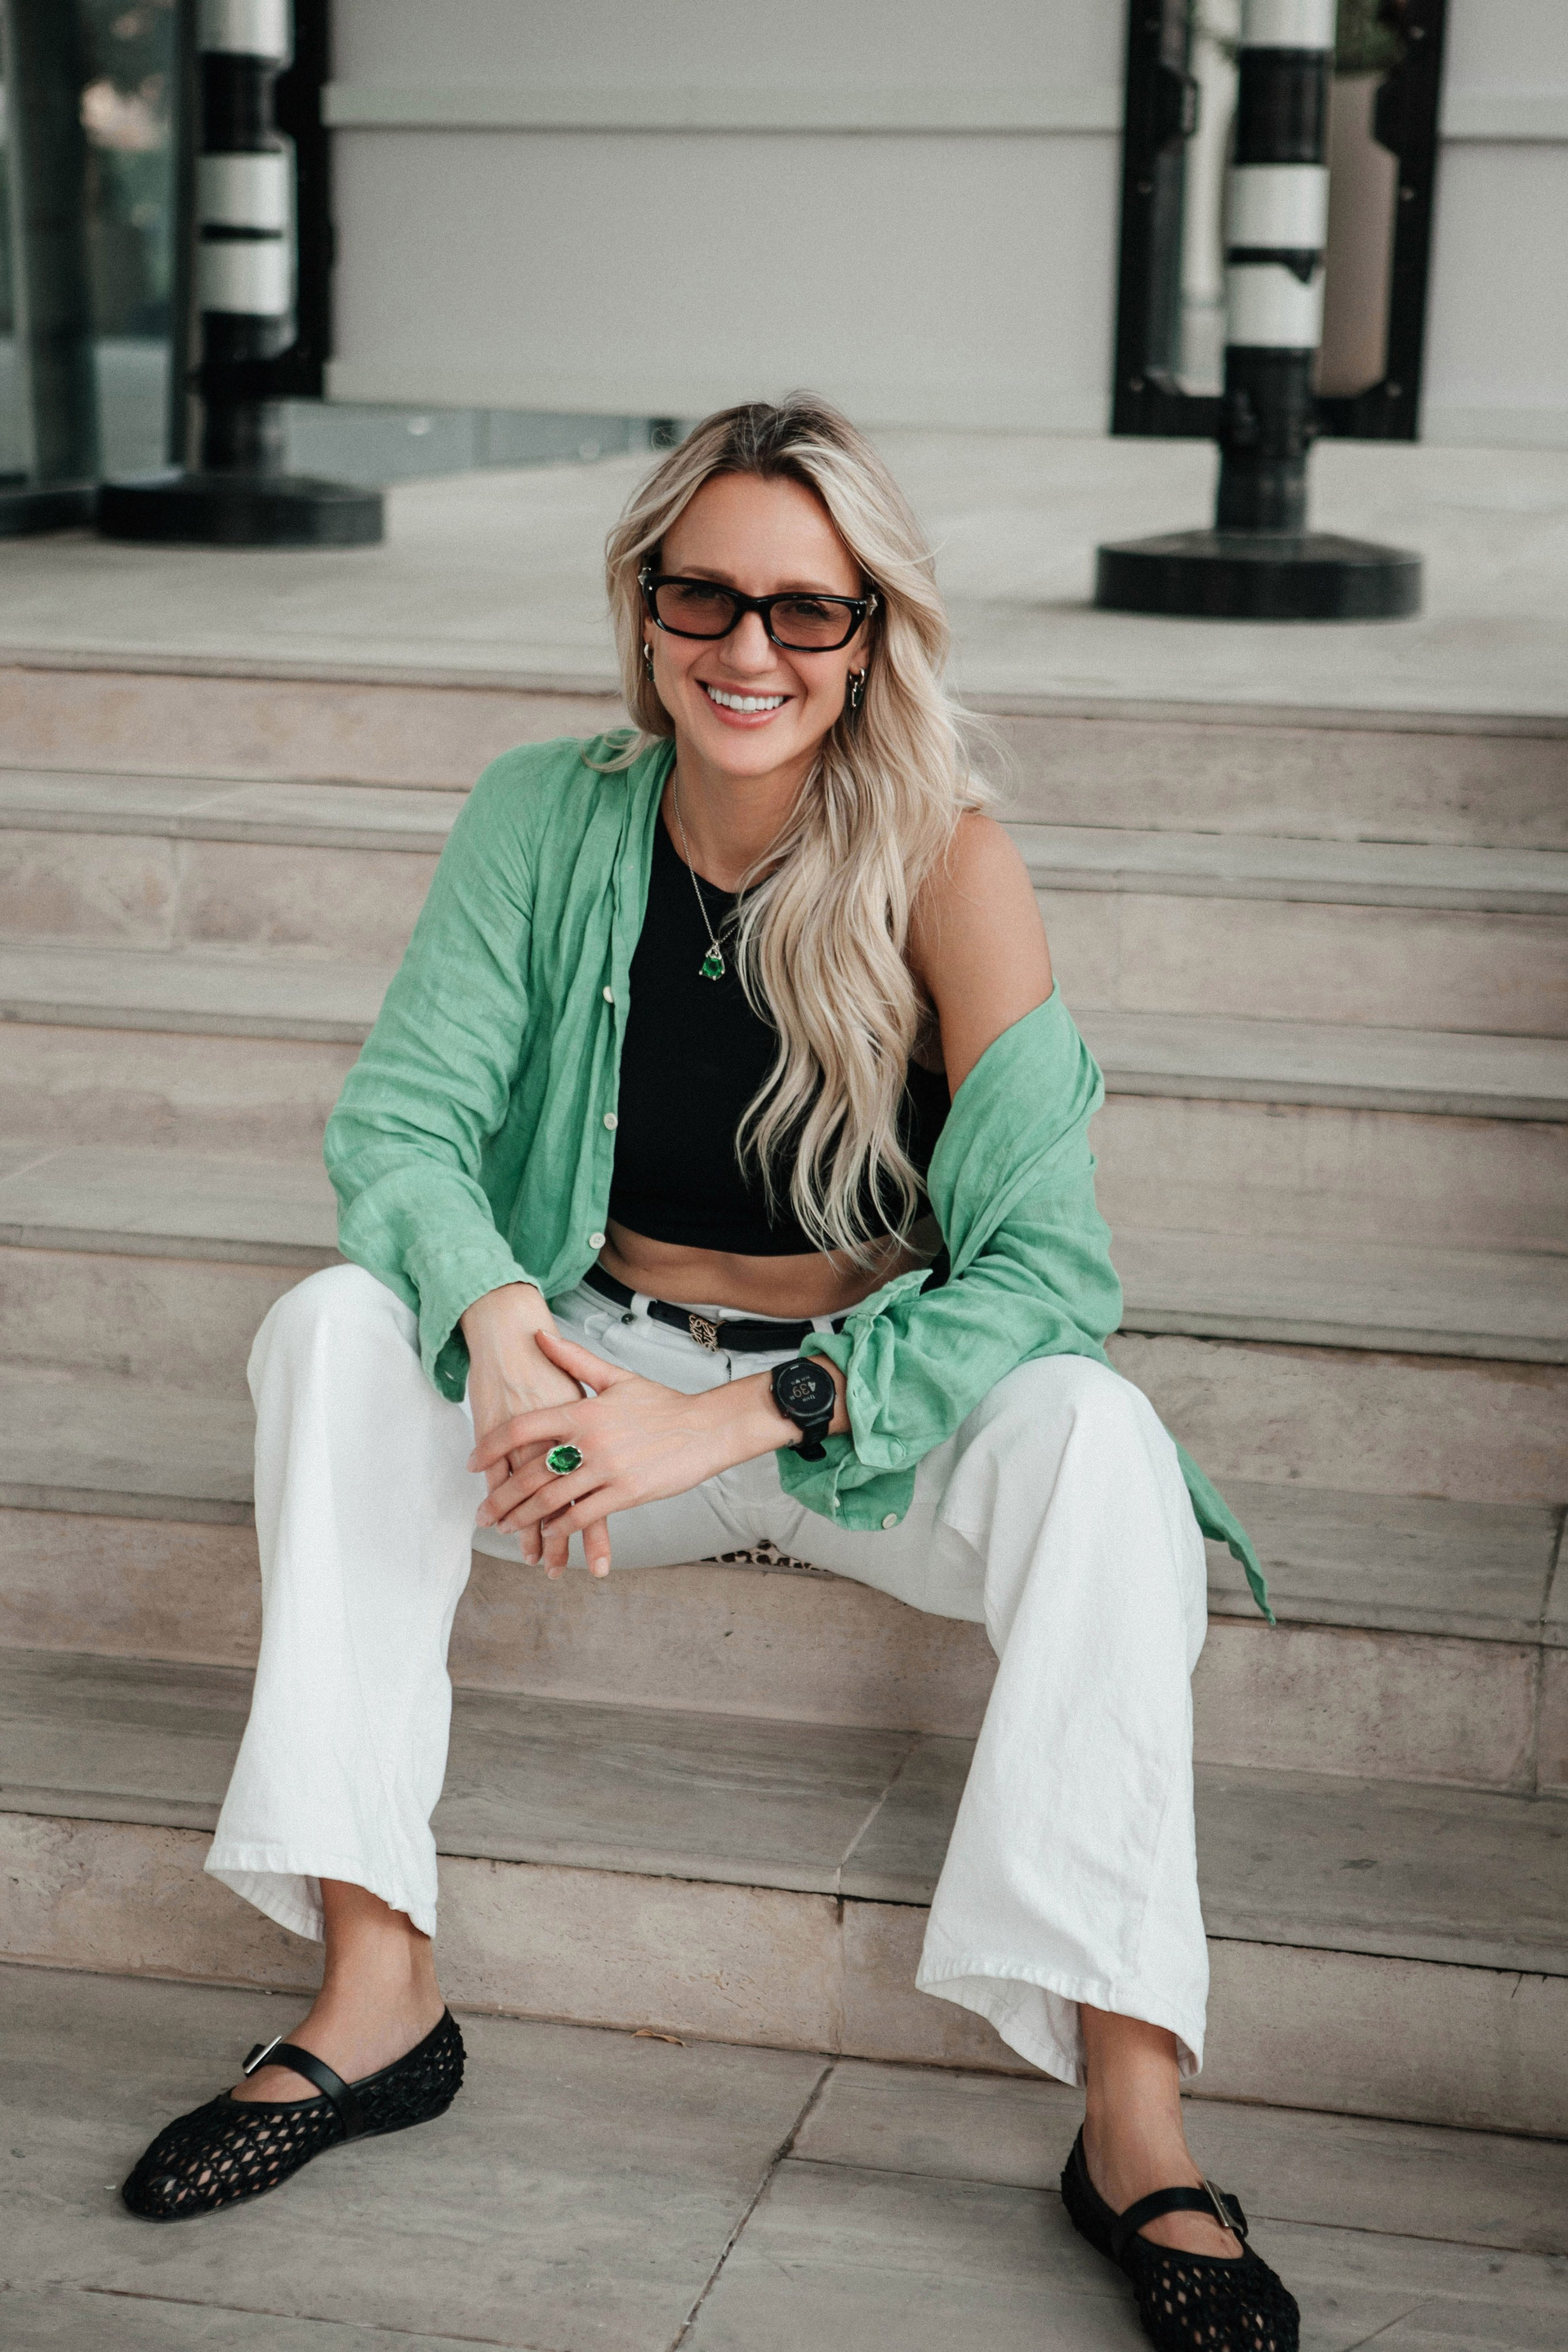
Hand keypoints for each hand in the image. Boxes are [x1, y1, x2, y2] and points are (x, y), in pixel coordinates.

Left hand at [468, 1327, 792, 1574]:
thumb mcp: (616, 1378)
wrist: (706, 1428)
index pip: (522, 1429)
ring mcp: (607, 1469)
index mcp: (583, 1411)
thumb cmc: (662, 1403)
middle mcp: (590, 1441)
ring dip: (524, 1518)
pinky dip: (560, 1526)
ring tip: (507, 1528)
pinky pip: (582, 1515)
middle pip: (530, 1472)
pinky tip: (548, 1533)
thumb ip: (574, 1359)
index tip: (473, 1464)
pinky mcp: (626, 1493)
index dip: (490, 1447)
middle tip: (484, 1513)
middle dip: (502, 1498)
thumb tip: (539, 1336)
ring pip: (551, 1499)